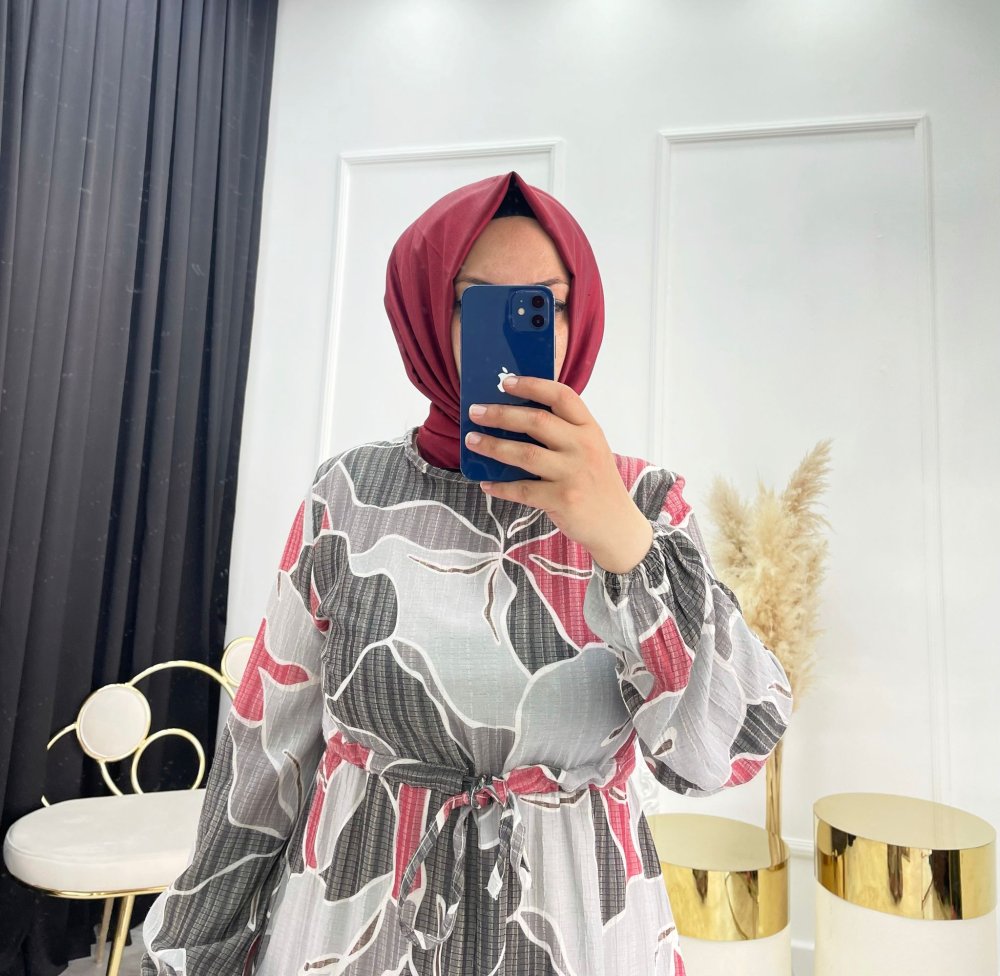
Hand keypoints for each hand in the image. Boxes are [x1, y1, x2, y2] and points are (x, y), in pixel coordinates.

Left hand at [465, 374, 653, 573]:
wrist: (616, 525)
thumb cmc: (596, 483)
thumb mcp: (590, 450)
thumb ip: (564, 433)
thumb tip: (514, 418)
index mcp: (589, 429)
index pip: (562, 396)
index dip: (532, 385)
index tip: (506, 382)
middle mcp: (583, 447)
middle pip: (536, 421)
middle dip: (501, 414)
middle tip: (475, 411)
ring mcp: (572, 474)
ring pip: (525, 454)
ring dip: (493, 446)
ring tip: (471, 441)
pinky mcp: (562, 500)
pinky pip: (523, 490)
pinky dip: (501, 487)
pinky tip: (486, 483)